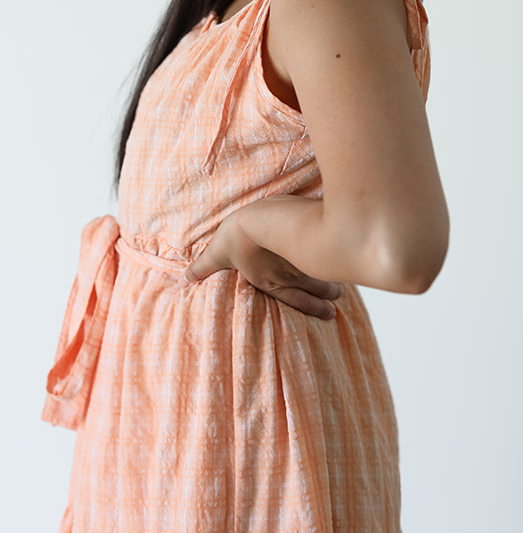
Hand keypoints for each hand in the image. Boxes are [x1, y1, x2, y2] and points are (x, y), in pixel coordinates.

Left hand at [183, 206, 343, 318]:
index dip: (310, 308)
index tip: (326, 313)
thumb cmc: (237, 235)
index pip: (295, 301)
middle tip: (335, 306)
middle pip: (314, 294)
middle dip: (325, 298)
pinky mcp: (318, 248)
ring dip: (334, 281)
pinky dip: (340, 261)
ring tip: (341, 286)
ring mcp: (307, 265)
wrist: (261, 219)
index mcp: (269, 282)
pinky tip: (349, 259)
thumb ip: (204, 267)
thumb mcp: (217, 252)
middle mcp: (291, 278)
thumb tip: (183, 280)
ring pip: (325, 277)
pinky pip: (331, 258)